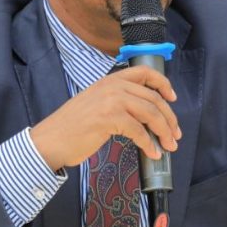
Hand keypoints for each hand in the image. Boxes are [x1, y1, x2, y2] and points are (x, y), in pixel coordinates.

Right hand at [30, 64, 180, 170]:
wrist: (51, 139)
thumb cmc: (72, 127)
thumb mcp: (96, 103)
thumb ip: (118, 101)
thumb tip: (145, 115)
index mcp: (110, 80)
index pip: (144, 73)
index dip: (163, 84)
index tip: (172, 99)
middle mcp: (112, 86)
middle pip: (153, 98)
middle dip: (169, 118)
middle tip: (175, 134)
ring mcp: (111, 101)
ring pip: (150, 113)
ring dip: (164, 132)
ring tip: (169, 146)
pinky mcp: (109, 118)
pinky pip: (139, 131)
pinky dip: (149, 144)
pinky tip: (152, 153)